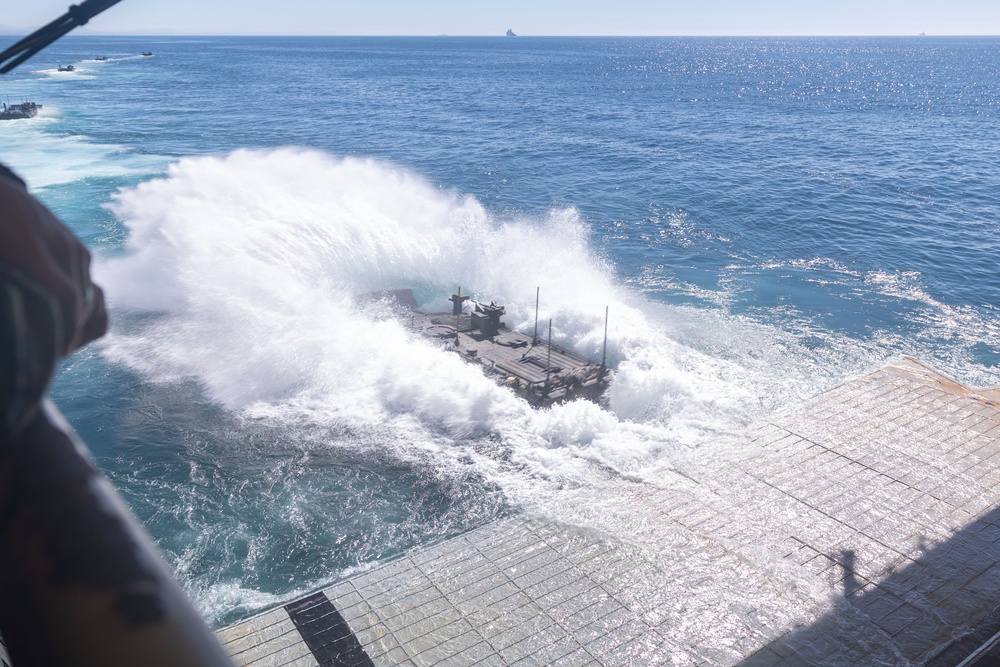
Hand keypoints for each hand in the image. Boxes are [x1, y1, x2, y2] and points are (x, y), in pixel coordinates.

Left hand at [0, 175, 106, 354]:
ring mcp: (73, 247)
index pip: (65, 299)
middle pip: (80, 303)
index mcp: (30, 248)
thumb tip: (13, 316)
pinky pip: (90, 286)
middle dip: (71, 333)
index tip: (57, 353)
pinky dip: (82, 305)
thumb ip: (7, 289)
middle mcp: (61, 248)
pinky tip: (66, 317)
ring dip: (77, 321)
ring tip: (60, 338)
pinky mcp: (79, 250)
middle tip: (53, 353)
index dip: (66, 331)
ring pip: (90, 297)